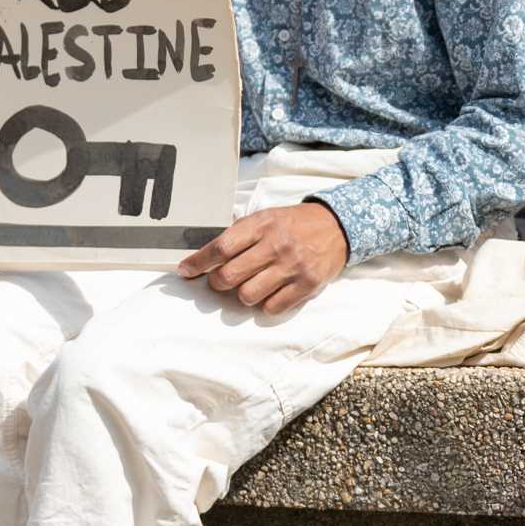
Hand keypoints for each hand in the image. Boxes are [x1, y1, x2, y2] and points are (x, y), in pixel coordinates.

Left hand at [179, 203, 349, 313]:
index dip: (198, 262)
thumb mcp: (266, 218)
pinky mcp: (307, 285)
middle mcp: (277, 245)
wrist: (338, 226)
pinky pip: (271, 307)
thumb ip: (239, 234)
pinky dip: (266, 304)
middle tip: (221, 280)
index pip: (221, 247)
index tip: (186, 270)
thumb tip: (205, 258)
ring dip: (243, 294)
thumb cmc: (293, 224)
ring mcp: (293, 266)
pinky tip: (271, 291)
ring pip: (247, 296)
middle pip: (228, 277)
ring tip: (251, 284)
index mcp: (262, 225)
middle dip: (217, 282)